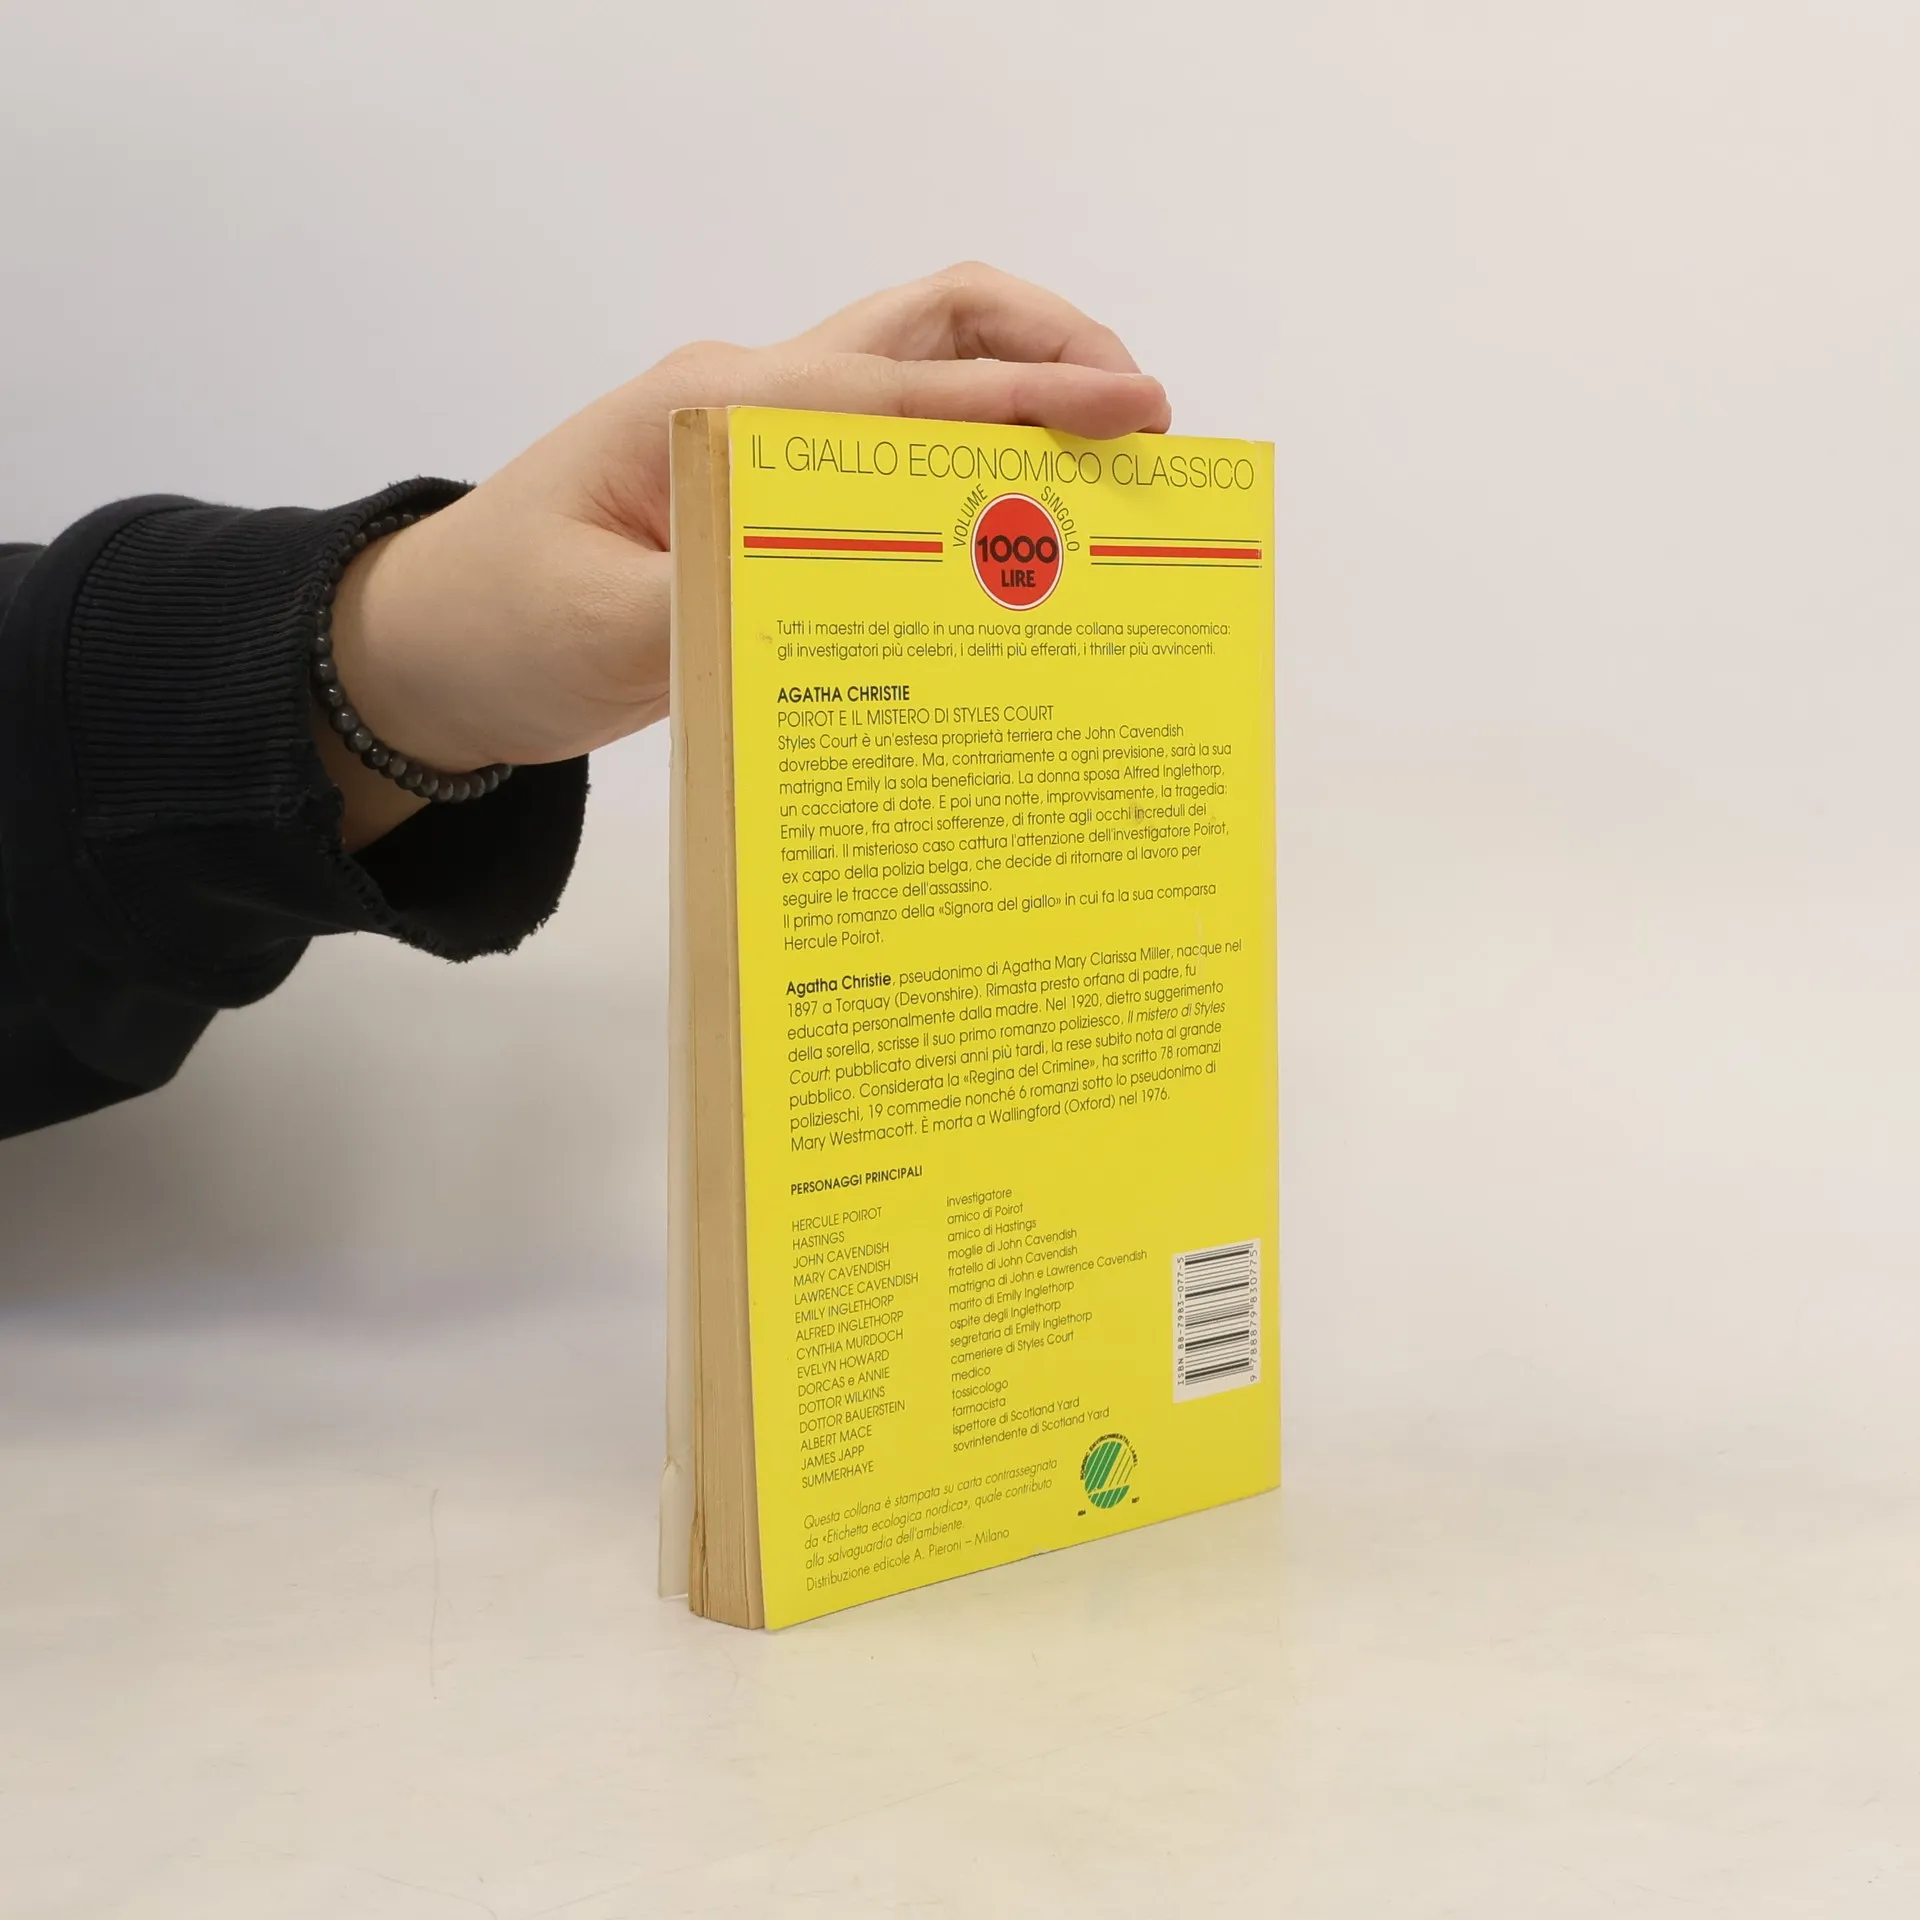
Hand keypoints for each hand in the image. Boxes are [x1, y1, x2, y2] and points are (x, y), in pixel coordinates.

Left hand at [318, 263, 1170, 847]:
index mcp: (718, 414)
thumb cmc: (501, 623)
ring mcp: (758, 442)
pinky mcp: (763, 495)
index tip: (1137, 413)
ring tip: (1107, 452)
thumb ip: (731, 606)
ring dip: (1018, 386)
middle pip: (929, 327)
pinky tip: (1015, 520)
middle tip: (1146, 416)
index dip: (1032, 394)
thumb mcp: (608, 633)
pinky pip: (889, 454)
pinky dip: (969, 456)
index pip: (906, 385)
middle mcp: (749, 403)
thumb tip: (873, 607)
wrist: (429, 644)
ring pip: (917, 373)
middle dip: (1049, 347)